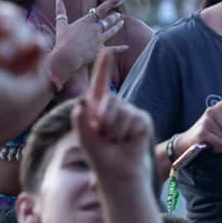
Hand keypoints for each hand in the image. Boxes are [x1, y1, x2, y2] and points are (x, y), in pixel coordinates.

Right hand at [0, 0, 47, 103]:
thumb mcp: (20, 94)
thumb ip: (39, 81)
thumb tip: (40, 58)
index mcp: (14, 60)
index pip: (36, 42)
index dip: (40, 40)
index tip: (36, 46)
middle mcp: (0, 44)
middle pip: (25, 27)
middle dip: (22, 35)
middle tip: (5, 51)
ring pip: (10, 13)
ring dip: (11, 19)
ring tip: (3, 29)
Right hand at [50, 0, 127, 78]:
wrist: (67, 56)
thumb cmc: (63, 41)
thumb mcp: (61, 25)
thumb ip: (61, 12)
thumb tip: (58, 0)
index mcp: (86, 21)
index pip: (101, 9)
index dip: (111, 2)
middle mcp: (95, 29)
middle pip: (108, 20)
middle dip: (114, 16)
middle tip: (117, 15)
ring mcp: (99, 39)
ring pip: (112, 31)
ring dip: (117, 26)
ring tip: (121, 22)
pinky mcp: (100, 50)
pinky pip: (113, 49)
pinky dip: (120, 48)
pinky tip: (127, 47)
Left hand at [73, 51, 153, 181]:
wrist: (119, 171)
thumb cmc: (99, 155)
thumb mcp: (84, 138)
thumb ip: (79, 120)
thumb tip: (83, 101)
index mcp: (97, 107)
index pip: (100, 84)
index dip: (103, 67)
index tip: (106, 51)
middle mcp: (115, 106)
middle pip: (109, 101)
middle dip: (103, 121)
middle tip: (105, 137)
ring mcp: (129, 111)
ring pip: (121, 112)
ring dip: (115, 131)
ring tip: (116, 141)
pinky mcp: (142, 119)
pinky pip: (133, 120)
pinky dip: (127, 134)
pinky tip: (128, 141)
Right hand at [176, 93, 221, 153]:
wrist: (186, 142)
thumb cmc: (210, 135)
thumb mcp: (221, 125)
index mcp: (220, 107)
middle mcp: (213, 111)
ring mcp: (207, 121)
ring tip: (218, 144)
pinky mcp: (202, 132)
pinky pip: (220, 143)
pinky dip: (219, 149)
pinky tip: (212, 147)